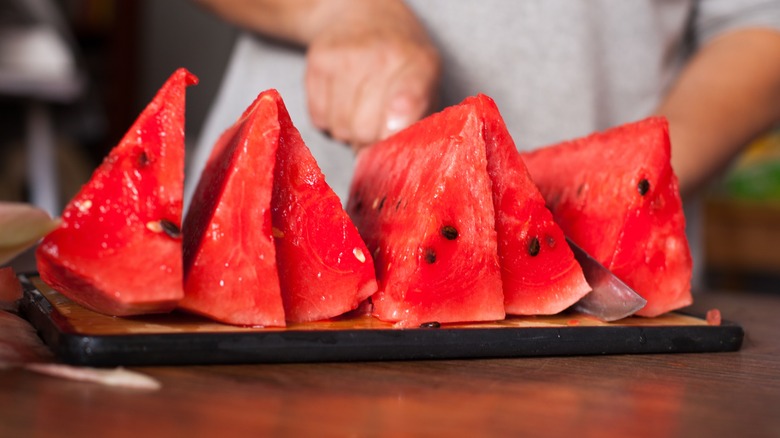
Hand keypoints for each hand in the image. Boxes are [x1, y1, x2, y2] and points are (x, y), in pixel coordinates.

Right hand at [304, 0, 439, 150]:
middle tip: (374, 128)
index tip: (390, 134)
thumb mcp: (425, 84)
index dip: (397, 125)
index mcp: (420, 65)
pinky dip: (327, 119)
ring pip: (339, 128)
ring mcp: (347, 57)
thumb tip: (388, 163)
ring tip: (358, 111)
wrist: (363, 14)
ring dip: (347, 132)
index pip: (409, 101)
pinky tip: (340, 100)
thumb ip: (416, 124)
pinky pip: (318, 117)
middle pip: (365, 129)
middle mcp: (383, 56)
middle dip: (368, 140)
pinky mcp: (318, 60)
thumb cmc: (400, 61)